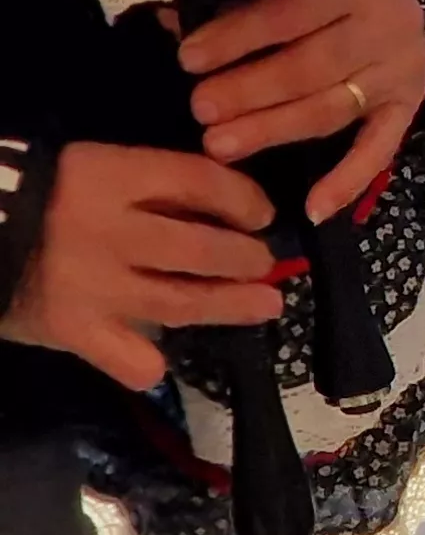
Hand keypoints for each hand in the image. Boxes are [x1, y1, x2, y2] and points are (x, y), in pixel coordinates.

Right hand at [0, 144, 280, 388]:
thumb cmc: (48, 199)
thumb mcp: (101, 170)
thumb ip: (158, 186)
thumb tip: (235, 211)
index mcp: (113, 176)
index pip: (201, 182)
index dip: (244, 200)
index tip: (264, 216)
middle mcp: (106, 231)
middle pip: (200, 249)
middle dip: (246, 259)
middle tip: (266, 265)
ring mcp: (89, 285)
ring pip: (179, 302)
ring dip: (230, 306)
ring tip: (265, 305)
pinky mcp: (70, 329)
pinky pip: (127, 359)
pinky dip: (151, 364)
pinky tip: (163, 361)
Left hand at [178, 0, 424, 220]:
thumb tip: (169, 28)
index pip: (292, 13)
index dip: (239, 38)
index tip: (188, 59)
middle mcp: (389, 24)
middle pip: (313, 66)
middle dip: (251, 91)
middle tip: (200, 109)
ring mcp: (404, 69)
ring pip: (334, 108)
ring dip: (274, 130)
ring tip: (218, 146)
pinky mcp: (411, 104)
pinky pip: (381, 147)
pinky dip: (348, 181)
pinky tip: (312, 210)